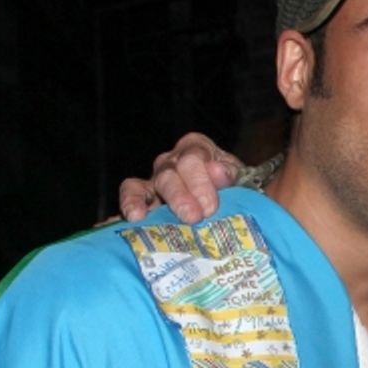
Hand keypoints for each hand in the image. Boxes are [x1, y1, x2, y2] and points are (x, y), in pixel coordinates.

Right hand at [119, 133, 241, 222]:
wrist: (229, 201)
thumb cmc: (232, 188)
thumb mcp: (238, 177)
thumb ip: (230, 173)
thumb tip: (218, 172)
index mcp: (197, 148)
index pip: (194, 156)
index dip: (200, 181)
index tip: (209, 207)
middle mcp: (173, 161)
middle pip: (170, 172)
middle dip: (180, 196)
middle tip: (193, 217)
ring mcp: (155, 179)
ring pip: (146, 185)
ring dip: (145, 203)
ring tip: (142, 217)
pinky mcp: (143, 197)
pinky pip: (130, 195)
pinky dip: (129, 204)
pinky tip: (128, 219)